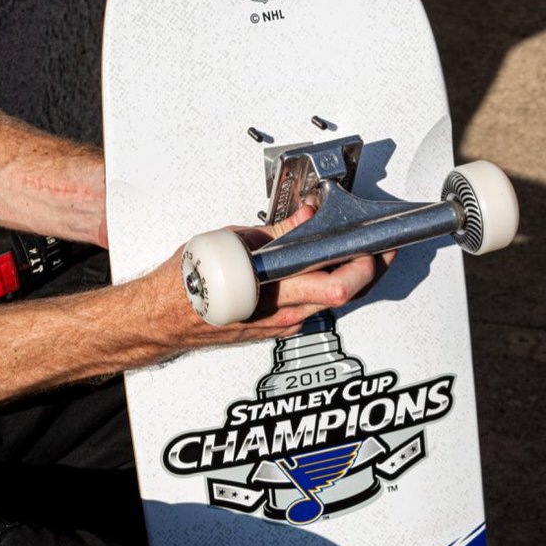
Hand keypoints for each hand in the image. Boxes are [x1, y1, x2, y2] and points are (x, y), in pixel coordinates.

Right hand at [145, 204, 394, 351]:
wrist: (162, 318)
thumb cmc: (185, 283)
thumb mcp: (231, 243)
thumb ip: (276, 232)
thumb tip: (305, 216)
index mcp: (275, 290)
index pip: (339, 281)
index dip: (367, 260)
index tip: (377, 241)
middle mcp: (284, 314)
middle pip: (347, 295)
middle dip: (372, 268)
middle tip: (382, 247)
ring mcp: (282, 325)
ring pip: (333, 303)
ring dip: (351, 278)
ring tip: (358, 252)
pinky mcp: (276, 329)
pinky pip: (312, 307)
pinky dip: (325, 286)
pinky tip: (325, 269)